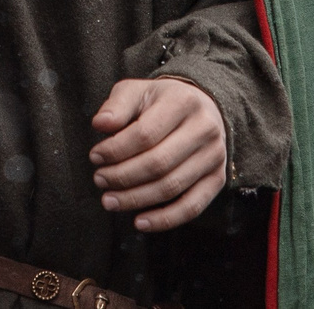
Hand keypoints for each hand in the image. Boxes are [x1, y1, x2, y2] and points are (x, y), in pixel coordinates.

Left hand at [89, 77, 225, 231]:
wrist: (202, 108)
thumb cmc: (161, 102)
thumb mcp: (138, 92)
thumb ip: (117, 106)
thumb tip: (100, 124)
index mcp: (183, 102)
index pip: (145, 134)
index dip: (116, 150)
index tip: (95, 156)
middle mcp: (204, 128)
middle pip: (158, 163)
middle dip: (122, 176)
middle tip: (99, 180)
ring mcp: (214, 156)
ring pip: (171, 187)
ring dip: (136, 199)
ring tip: (110, 200)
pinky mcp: (218, 179)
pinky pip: (192, 207)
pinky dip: (165, 219)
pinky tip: (140, 222)